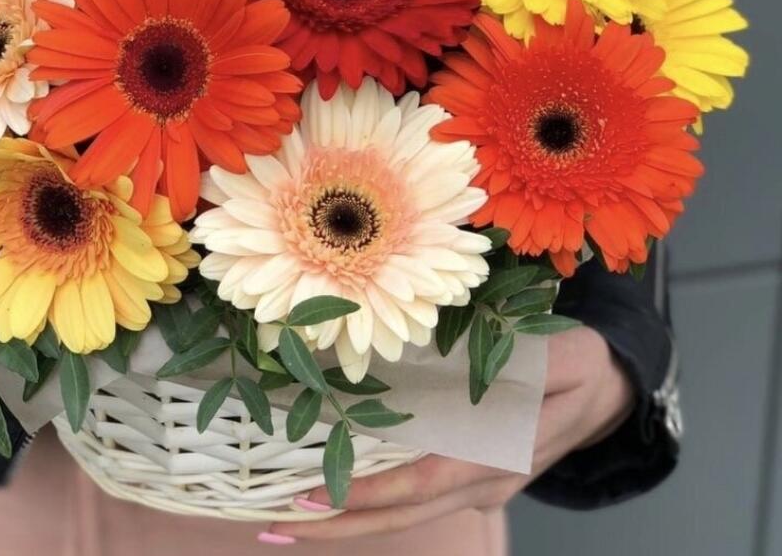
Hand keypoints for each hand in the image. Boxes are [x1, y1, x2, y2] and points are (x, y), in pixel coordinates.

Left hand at [264, 326, 633, 542]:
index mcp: (499, 456)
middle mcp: (481, 482)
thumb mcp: (567, 355)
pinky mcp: (469, 477)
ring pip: (403, 513)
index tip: (317, 494)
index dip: (371, 492)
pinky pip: (412, 497)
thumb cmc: (581, 366)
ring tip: (286, 523)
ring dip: (347, 521)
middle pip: (403, 513)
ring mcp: (476, 485)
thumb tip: (484, 359)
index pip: (423, 483)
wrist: (608, 389)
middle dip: (338, 524)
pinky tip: (331, 497)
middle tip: (273, 525)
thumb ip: (534, 363)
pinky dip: (370, 502)